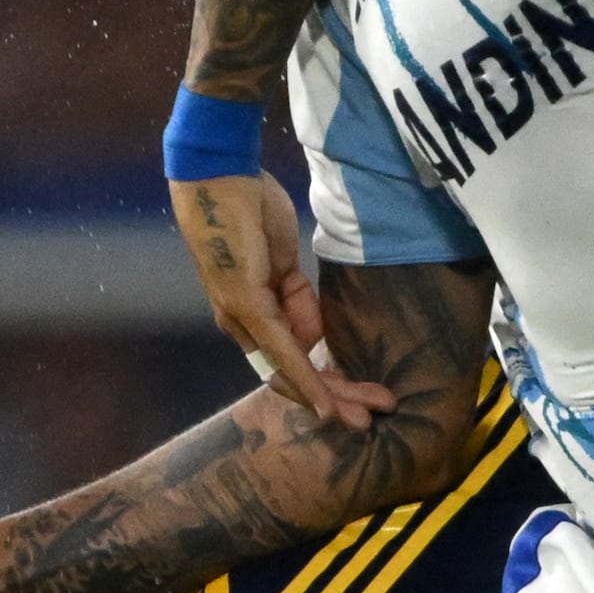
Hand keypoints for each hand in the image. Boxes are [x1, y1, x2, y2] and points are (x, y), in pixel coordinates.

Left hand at [173, 171, 389, 428]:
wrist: (221, 176)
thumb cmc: (248, 209)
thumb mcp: (284, 262)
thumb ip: (297, 300)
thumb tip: (314, 336)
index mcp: (253, 314)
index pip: (289, 362)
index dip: (322, 384)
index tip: (359, 395)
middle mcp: (243, 326)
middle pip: (292, 376)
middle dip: (334, 398)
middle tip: (371, 416)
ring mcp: (242, 318)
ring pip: (291, 371)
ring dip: (330, 395)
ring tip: (363, 414)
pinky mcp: (246, 305)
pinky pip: (283, 350)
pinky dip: (306, 378)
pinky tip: (326, 402)